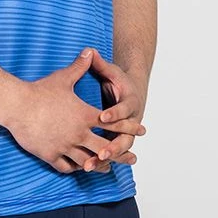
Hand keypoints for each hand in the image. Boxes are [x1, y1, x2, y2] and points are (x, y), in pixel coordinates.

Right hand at [6, 49, 145, 174]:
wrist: (17, 105)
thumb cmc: (40, 91)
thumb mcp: (63, 77)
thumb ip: (80, 66)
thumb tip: (90, 51)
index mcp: (84, 115)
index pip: (112, 123)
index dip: (128, 126)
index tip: (141, 130)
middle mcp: (78, 133)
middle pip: (105, 147)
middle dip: (121, 152)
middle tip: (133, 157)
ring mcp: (65, 146)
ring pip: (88, 161)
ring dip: (100, 164)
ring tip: (108, 168)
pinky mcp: (50, 155)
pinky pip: (67, 167)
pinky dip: (75, 168)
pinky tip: (79, 168)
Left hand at [83, 49, 146, 170]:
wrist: (131, 91)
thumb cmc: (119, 80)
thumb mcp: (110, 71)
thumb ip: (99, 63)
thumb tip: (89, 49)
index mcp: (131, 102)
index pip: (124, 109)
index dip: (115, 113)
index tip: (103, 117)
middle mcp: (131, 121)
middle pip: (125, 137)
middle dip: (113, 146)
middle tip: (101, 153)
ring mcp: (126, 132)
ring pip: (118, 150)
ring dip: (106, 159)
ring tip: (89, 167)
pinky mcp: (117, 139)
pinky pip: (111, 153)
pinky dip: (101, 162)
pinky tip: (86, 169)